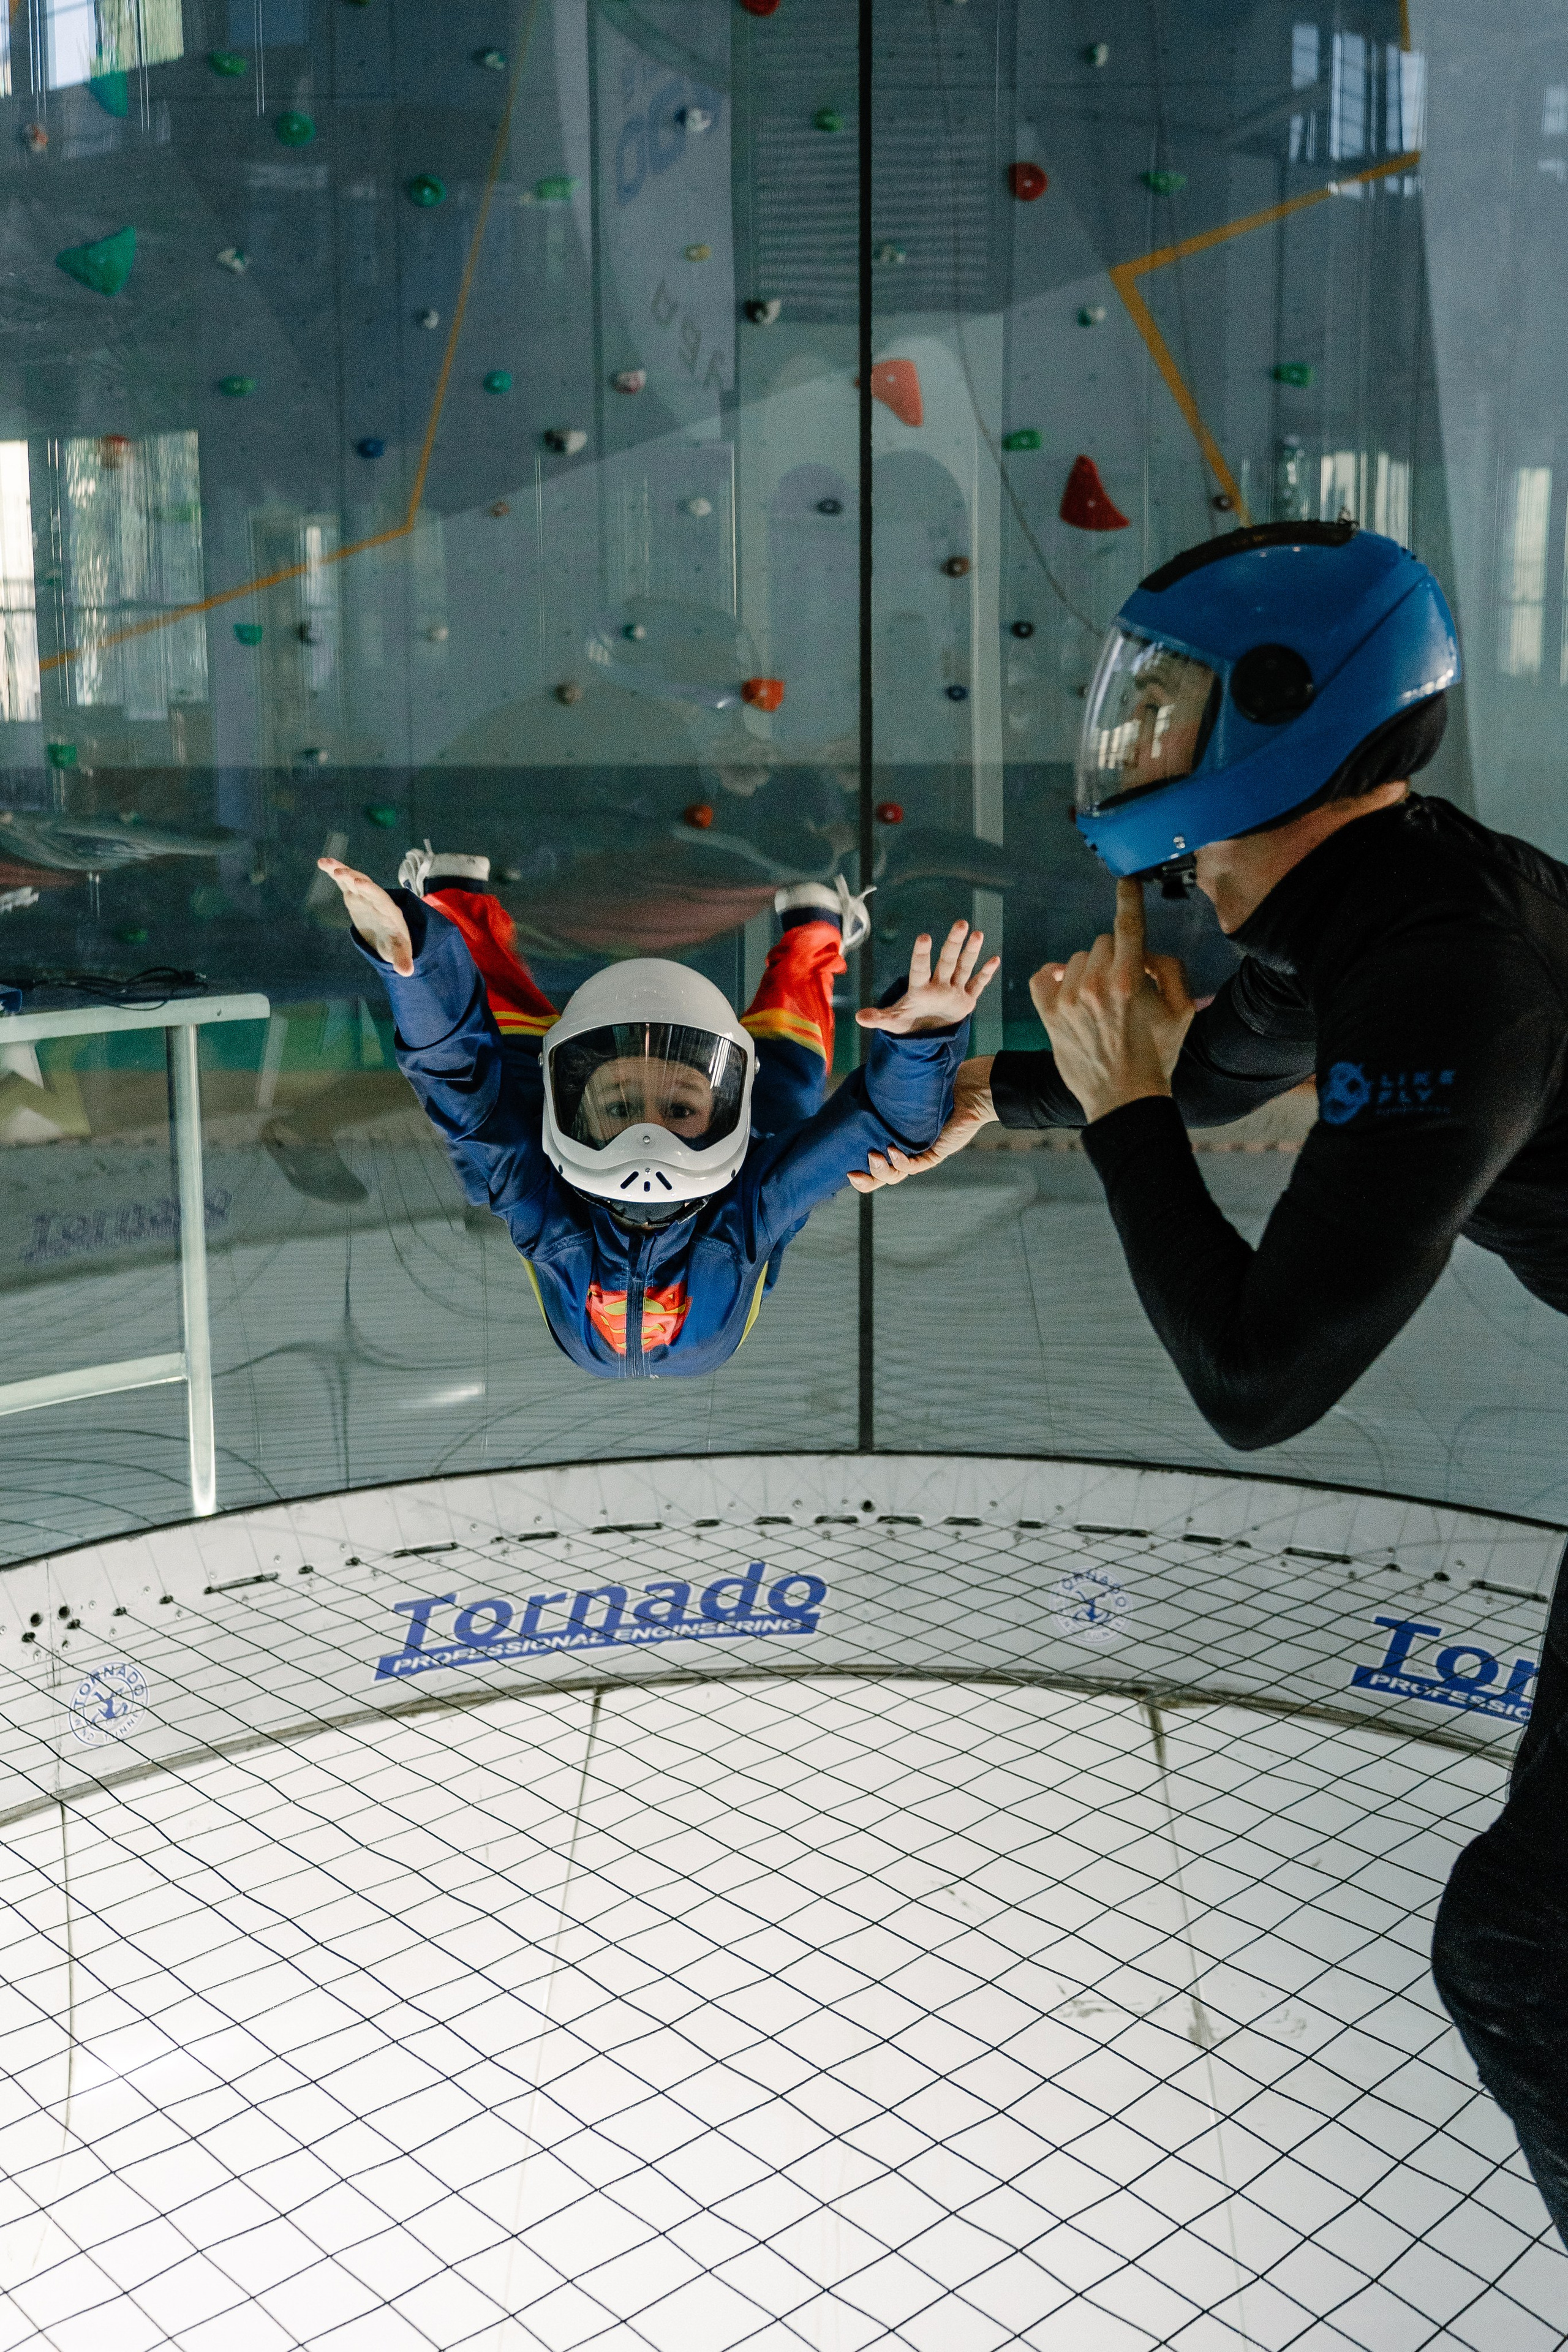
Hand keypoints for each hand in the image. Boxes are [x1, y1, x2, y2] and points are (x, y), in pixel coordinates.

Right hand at [317, 857, 413, 975]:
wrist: (389, 934)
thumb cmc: (395, 942)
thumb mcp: (399, 952)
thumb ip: (402, 959)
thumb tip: (406, 972)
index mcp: (388, 911)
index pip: (380, 898)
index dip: (371, 891)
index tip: (360, 884)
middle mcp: (377, 899)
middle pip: (366, 886)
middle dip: (353, 878)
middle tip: (340, 872)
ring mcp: (365, 895)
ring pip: (354, 879)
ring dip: (342, 870)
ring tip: (326, 863)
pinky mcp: (354, 894)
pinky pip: (344, 881)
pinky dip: (334, 871)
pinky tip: (322, 863)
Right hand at [848, 1055, 995, 1192]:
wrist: (967, 1086)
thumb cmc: (934, 1085)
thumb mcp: (899, 1094)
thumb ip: (880, 1097)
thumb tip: (858, 1090)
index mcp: (893, 1141)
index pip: (873, 1165)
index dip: (860, 1175)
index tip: (847, 1171)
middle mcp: (904, 1151)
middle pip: (883, 1177)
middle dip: (866, 1180)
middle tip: (853, 1172)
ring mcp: (919, 1154)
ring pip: (896, 1175)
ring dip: (882, 1170)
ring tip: (874, 1156)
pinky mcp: (935, 1153)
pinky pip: (916, 1165)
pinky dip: (902, 1161)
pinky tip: (893, 1150)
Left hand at [855, 918, 999, 1037]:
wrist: (925, 1034)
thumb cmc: (908, 1024)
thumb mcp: (893, 1023)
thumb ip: (879, 1018)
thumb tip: (859, 1017)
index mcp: (919, 989)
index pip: (920, 969)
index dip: (922, 955)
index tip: (924, 938)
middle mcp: (938, 985)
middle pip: (947, 961)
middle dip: (953, 943)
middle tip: (960, 923)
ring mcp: (953, 990)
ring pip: (963, 967)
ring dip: (971, 952)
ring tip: (977, 933)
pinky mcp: (966, 1000)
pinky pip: (977, 985)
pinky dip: (985, 974)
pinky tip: (994, 959)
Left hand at [1028, 878, 1194, 1123]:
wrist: (1123, 1097)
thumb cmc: (1156, 1054)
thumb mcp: (1183, 1010)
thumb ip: (1170, 969)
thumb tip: (1146, 952)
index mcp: (1130, 981)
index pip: (1128, 926)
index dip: (1129, 899)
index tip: (1127, 880)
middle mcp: (1095, 985)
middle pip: (1102, 942)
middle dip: (1115, 957)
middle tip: (1124, 988)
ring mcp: (1068, 1000)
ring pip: (1076, 958)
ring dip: (1088, 971)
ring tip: (1100, 1001)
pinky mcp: (1048, 1015)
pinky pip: (1044, 975)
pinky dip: (1055, 977)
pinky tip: (1068, 988)